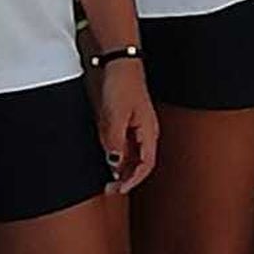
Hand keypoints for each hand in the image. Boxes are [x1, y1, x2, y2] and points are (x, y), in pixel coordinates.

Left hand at [94, 58, 156, 192]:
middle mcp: (144, 133)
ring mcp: (134, 128)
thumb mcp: (115, 115)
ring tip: (106, 178)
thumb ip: (114, 140)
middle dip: (125, 178)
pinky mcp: (124, 122)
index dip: (134, 179)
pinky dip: (113, 153)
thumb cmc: (122, 85)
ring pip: (129, 155)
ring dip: (119, 167)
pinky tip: (105, 157)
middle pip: (138, 163)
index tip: (120, 189)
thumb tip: (114, 163)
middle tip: (109, 189)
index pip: (146, 164)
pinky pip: (120, 144)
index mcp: (149, 132)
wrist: (118, 64)